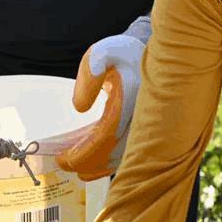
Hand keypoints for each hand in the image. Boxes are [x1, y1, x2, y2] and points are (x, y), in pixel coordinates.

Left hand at [61, 16, 149, 177]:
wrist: (158, 58)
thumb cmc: (126, 55)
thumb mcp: (103, 54)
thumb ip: (88, 75)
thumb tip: (80, 108)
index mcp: (132, 97)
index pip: (106, 135)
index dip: (84, 152)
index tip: (63, 157)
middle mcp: (145, 116)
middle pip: (116, 155)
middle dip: (89, 165)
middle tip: (66, 164)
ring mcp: (152, 127)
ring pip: (126, 160)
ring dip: (101, 168)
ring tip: (78, 166)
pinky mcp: (153, 134)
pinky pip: (133, 157)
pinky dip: (113, 164)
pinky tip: (96, 163)